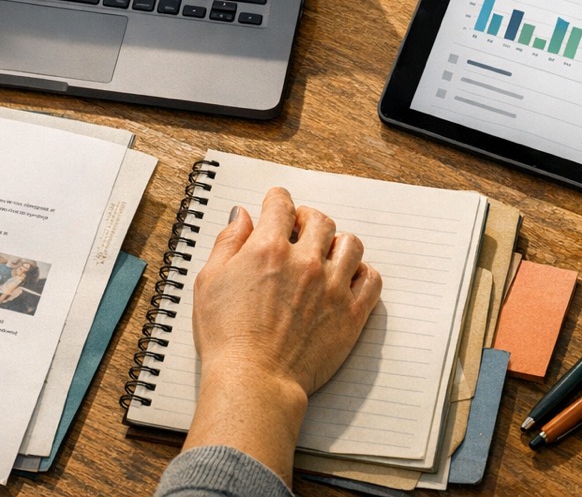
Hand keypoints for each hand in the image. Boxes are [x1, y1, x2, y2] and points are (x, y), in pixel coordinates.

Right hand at [182, 186, 381, 482]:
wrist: (254, 381)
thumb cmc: (226, 336)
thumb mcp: (209, 281)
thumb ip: (228, 242)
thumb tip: (243, 215)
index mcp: (269, 248)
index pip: (281, 204)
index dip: (277, 200)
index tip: (276, 205)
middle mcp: (306, 261)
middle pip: (320, 219)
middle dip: (307, 218)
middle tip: (300, 229)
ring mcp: (333, 286)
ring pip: (351, 244)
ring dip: (337, 243)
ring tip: (326, 253)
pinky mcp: (352, 313)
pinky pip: (372, 279)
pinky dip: (362, 273)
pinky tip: (347, 279)